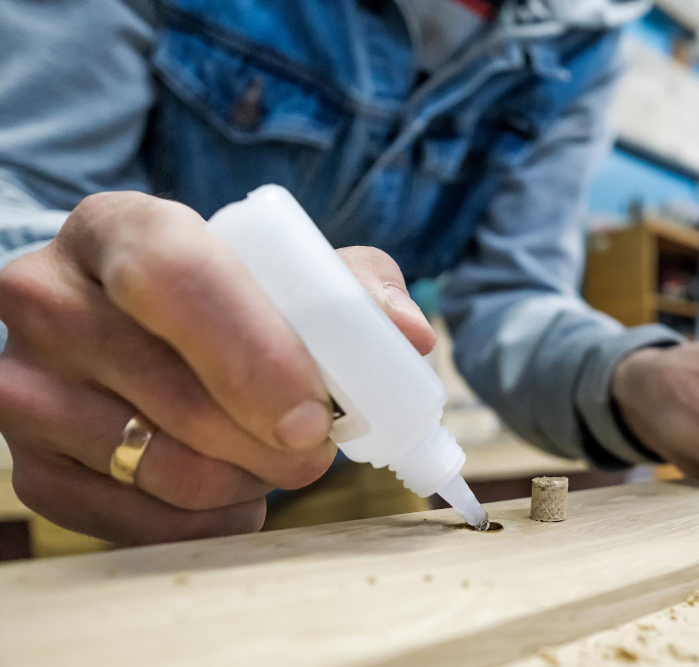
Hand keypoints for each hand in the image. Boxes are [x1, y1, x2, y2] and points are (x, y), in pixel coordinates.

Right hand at [0, 192, 434, 543]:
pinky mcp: (30, 468)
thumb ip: (355, 291)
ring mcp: (24, 385)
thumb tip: (410, 337)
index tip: (315, 415)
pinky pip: (137, 522)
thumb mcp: (290, 272)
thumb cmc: (226, 300)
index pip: (176, 277)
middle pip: (173, 392)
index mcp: (120, 228)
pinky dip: (210, 520)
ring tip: (272, 457)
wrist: (128, 333)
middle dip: (272, 441)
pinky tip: (232, 493)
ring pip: (160, 467)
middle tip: (317, 448)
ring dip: (247, 480)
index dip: (253, 353)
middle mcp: (49, 297)